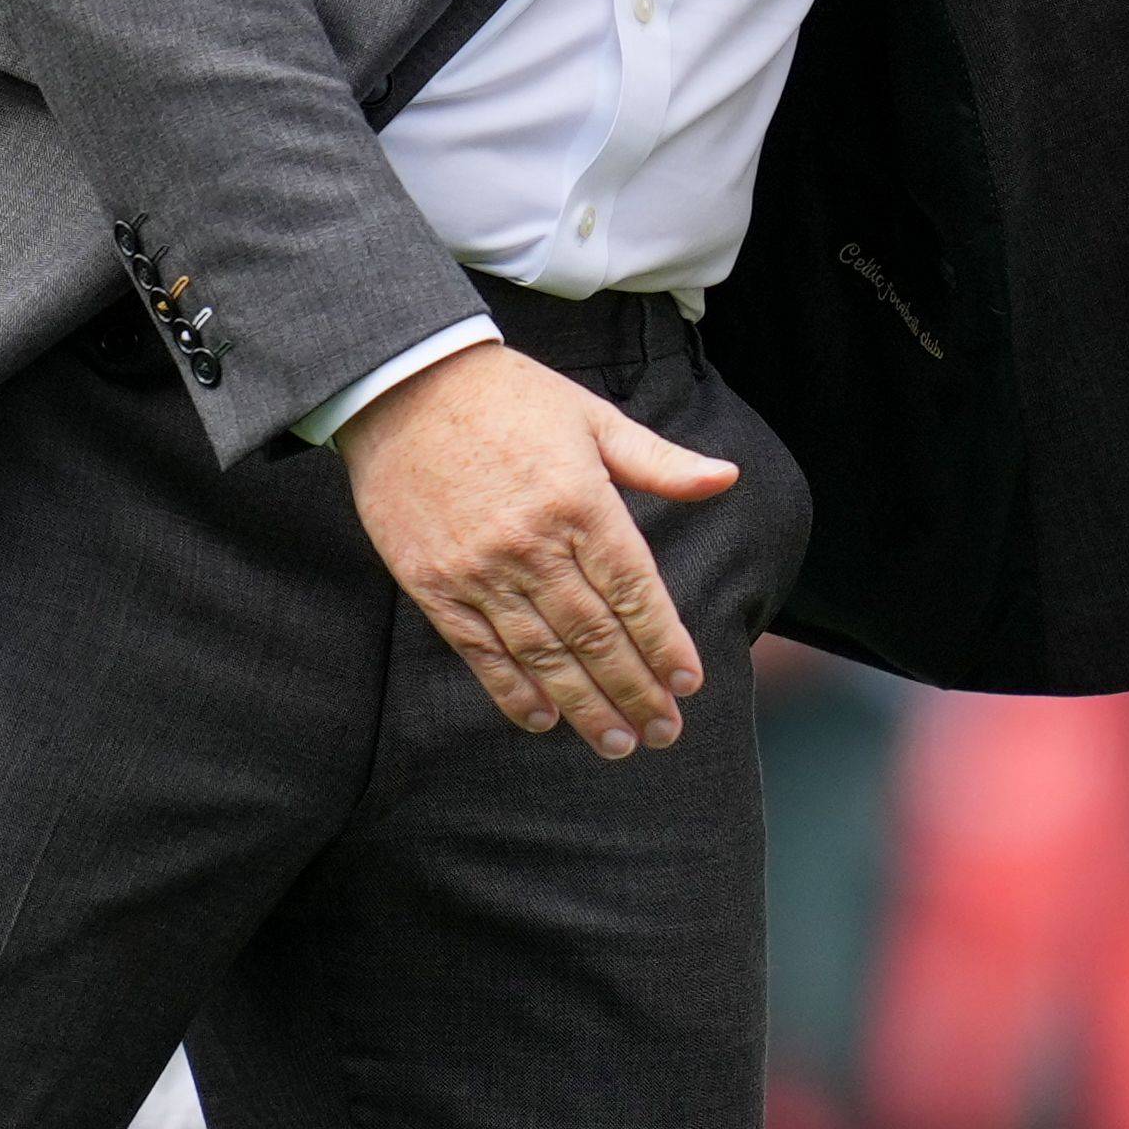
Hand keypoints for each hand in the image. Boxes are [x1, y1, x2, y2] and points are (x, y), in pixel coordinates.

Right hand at [338, 341, 736, 758]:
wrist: (402, 385)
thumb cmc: (508, 397)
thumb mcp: (590, 416)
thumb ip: (657, 460)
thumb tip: (726, 478)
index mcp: (579, 500)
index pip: (634, 590)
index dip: (664, 642)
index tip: (688, 683)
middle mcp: (532, 543)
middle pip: (595, 636)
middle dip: (635, 691)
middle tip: (664, 733)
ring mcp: (480, 569)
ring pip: (543, 654)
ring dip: (584, 706)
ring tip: (616, 743)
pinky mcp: (434, 584)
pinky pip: (480, 651)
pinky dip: (513, 691)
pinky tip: (542, 719)